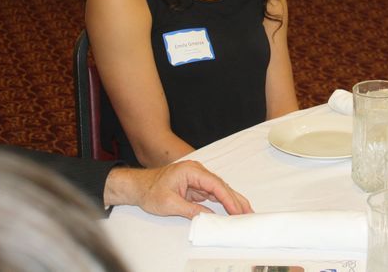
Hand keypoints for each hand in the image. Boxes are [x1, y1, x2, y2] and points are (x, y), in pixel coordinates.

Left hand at [103, 160, 252, 218]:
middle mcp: (197, 171)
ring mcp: (198, 178)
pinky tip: (232, 208)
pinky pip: (213, 193)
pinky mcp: (196, 186)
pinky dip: (223, 201)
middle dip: (235, 199)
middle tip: (249, 211)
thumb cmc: (150, 191)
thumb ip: (190, 209)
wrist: (138, 186)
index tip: (237, 210)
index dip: (228, 198)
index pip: (215, 184)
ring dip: (231, 200)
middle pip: (221, 185)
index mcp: (192, 171)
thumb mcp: (169, 203)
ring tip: (245, 211)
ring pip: (219, 189)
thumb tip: (208, 216)